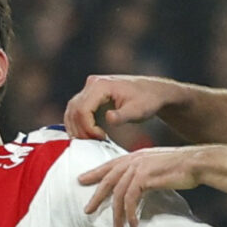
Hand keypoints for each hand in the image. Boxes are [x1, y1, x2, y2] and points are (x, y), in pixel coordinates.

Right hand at [65, 73, 186, 141]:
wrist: (154, 92)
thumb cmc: (148, 100)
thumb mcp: (137, 111)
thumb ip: (122, 116)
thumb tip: (108, 118)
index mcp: (101, 85)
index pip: (83, 109)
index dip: (88, 128)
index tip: (101, 139)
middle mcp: (92, 83)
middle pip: (74, 110)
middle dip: (81, 130)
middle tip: (94, 143)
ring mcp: (90, 87)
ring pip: (72, 110)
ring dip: (77, 128)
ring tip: (91, 140)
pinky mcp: (91, 94)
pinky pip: (77, 109)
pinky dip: (79, 123)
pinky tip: (89, 134)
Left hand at [78, 146, 202, 226]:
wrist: (197, 163)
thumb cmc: (182, 166)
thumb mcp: (158, 166)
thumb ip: (145, 172)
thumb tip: (138, 186)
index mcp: (136, 155)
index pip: (110, 165)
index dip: (94, 172)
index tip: (81, 180)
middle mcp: (134, 159)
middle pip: (108, 180)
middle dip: (96, 196)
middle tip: (87, 210)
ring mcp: (138, 167)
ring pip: (118, 194)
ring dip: (117, 214)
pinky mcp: (145, 177)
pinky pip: (130, 199)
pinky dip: (130, 213)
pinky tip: (133, 224)